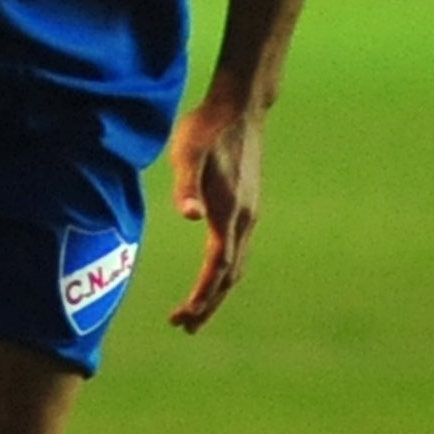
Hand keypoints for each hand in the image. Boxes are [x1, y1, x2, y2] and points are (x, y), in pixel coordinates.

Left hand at [165, 95, 264, 332]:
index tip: (183, 317)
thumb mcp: (186, 153)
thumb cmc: (206, 129)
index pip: (217, 268)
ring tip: (197, 310)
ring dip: (218, 291)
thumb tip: (190, 216)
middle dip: (209, 304)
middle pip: (230, 275)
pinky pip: (238, 249)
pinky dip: (226, 271)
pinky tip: (214, 272)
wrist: (239, 107)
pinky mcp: (248, 204)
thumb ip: (186, 186)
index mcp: (229, 213)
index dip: (201, 296)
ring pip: (237, 264)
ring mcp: (250, 212)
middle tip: (186, 327)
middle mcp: (245, 219)